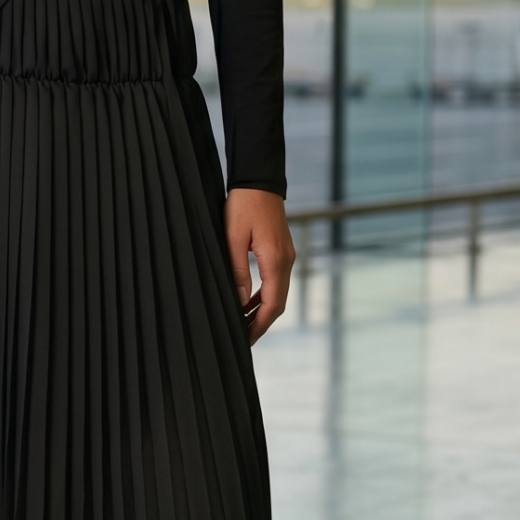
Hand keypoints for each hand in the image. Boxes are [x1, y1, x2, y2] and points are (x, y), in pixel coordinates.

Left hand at [224, 189, 293, 343]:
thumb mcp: (233, 239)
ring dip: (262, 310)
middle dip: (261, 322)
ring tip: (244, 324)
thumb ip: (237, 272)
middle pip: (278, 303)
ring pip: (278, 293)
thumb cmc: (243, 205)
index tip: (246, 340)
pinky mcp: (281, 250)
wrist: (259, 179)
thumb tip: (239, 302)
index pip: (272, 304)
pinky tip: (249, 300)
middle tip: (244, 338)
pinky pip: (276, 280)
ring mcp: (286, 255)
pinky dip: (264, 295)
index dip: (259, 325)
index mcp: (275, 261)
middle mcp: (286, 261)